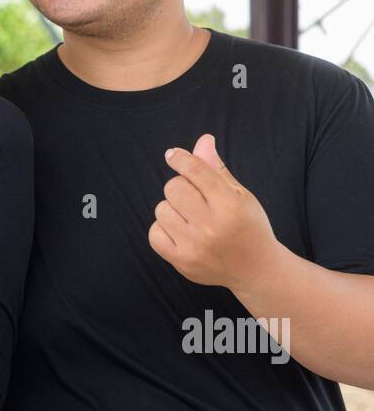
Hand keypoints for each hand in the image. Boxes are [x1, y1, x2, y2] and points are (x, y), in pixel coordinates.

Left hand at [148, 133, 277, 289]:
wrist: (256, 270)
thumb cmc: (248, 226)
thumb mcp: (240, 195)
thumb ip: (216, 169)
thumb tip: (202, 140)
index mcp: (230, 206)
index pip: (196, 171)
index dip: (181, 159)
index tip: (172, 155)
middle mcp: (212, 227)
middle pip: (174, 188)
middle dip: (181, 187)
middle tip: (195, 198)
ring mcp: (195, 247)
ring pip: (161, 209)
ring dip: (173, 209)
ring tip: (192, 219)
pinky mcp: (182, 262)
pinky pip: (154, 233)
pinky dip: (163, 229)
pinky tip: (181, 232)